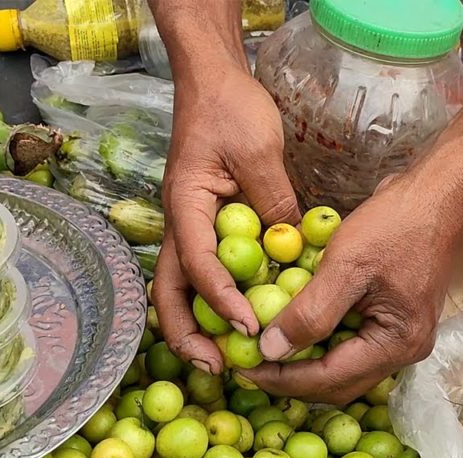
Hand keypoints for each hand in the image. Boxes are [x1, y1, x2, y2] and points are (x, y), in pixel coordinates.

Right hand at [151, 64, 299, 374]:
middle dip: (188, 336)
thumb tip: (292, 251)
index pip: (196, 264)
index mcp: (185, 206)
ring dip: (199, 327)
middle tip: (217, 368)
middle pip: (169, 293)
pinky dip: (219, 304)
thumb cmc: (230, 109)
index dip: (221, 300)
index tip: (251, 327)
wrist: (213, 83)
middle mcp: (180, 225)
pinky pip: (207, 276)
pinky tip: (247, 321)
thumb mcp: (259, 152)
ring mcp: (190, 230)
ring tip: (226, 359)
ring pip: (183, 290)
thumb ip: (274, 202)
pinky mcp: (207, 230)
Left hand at [240, 173, 462, 403]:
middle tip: (248, 362)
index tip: (243, 366)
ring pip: (343, 369)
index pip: (329, 380)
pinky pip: (350, 346)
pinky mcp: (394, 322)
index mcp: (397, 343)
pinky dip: (320, 342)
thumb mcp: (345, 265)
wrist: (434, 195)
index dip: (282, 378)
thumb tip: (270, 351)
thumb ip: (309, 313)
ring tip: (265, 347)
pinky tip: (294, 327)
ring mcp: (402, 339)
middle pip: (337, 384)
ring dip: (304, 363)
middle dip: (291, 378)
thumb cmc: (394, 224)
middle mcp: (404, 351)